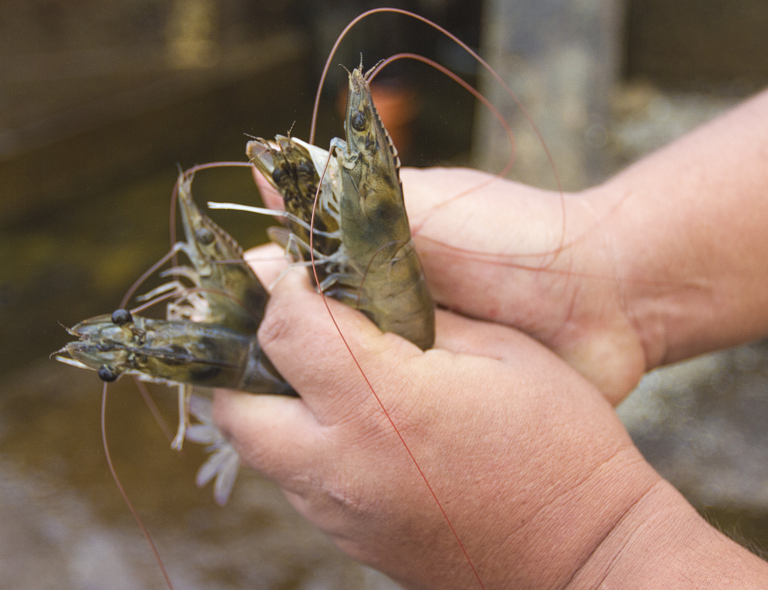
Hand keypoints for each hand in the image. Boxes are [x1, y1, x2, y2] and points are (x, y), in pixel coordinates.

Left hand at [214, 262, 660, 589]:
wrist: (585, 554)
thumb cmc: (560, 444)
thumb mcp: (503, 351)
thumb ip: (421, 316)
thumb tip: (364, 290)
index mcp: (385, 402)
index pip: (287, 328)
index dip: (279, 284)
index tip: (291, 266)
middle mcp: (343, 464)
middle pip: (235, 402)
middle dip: (243, 352)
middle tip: (282, 321)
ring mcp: (339, 512)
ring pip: (257, 445)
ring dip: (268, 397)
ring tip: (311, 367)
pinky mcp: (349, 539)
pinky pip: (294, 480)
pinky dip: (298, 440)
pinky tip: (344, 421)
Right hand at [253, 166, 646, 404]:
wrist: (603, 296)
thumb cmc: (512, 237)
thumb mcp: (426, 205)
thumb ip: (348, 199)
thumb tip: (263, 163)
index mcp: (368, 260)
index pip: (290, 282)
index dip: (258, 298)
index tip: (226, 316)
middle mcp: (379, 312)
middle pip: (308, 339)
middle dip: (281, 356)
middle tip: (250, 380)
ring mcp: (407, 362)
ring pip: (342, 384)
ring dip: (319, 395)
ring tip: (284, 417)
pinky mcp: (436, 403)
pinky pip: (388, 418)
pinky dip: (363, 424)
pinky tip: (336, 441)